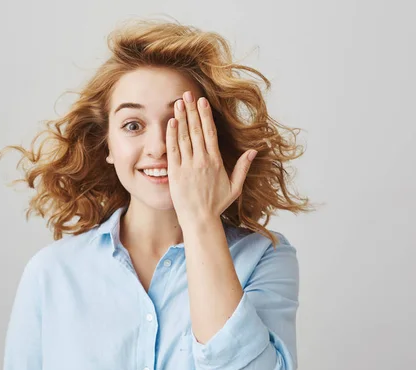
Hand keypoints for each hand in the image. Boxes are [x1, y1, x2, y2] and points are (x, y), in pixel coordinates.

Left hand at [166, 91, 256, 227]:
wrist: (199, 219)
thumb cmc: (216, 204)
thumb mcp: (234, 187)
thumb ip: (243, 167)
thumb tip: (254, 150)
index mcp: (216, 161)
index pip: (210, 132)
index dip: (205, 115)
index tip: (203, 101)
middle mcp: (202, 160)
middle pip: (196, 130)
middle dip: (192, 110)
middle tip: (188, 94)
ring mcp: (188, 166)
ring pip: (184, 137)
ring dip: (181, 118)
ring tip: (179, 102)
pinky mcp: (175, 172)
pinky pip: (174, 150)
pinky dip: (172, 135)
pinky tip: (171, 122)